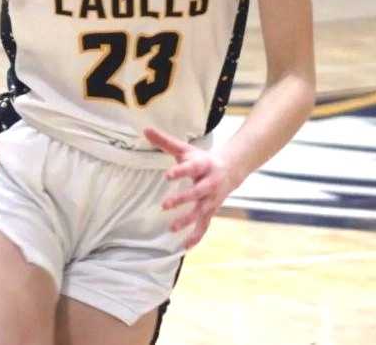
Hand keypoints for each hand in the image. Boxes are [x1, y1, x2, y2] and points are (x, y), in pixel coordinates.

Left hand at [144, 126, 241, 248]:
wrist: (231, 169)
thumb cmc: (202, 159)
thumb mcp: (185, 149)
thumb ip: (165, 142)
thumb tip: (145, 129)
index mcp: (203, 165)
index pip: (191, 168)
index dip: (180, 171)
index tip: (167, 175)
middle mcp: (209, 183)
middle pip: (197, 192)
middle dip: (182, 199)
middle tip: (164, 205)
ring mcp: (212, 199)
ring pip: (201, 211)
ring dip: (188, 220)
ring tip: (172, 228)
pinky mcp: (211, 211)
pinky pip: (205, 226)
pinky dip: (196, 236)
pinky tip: (185, 246)